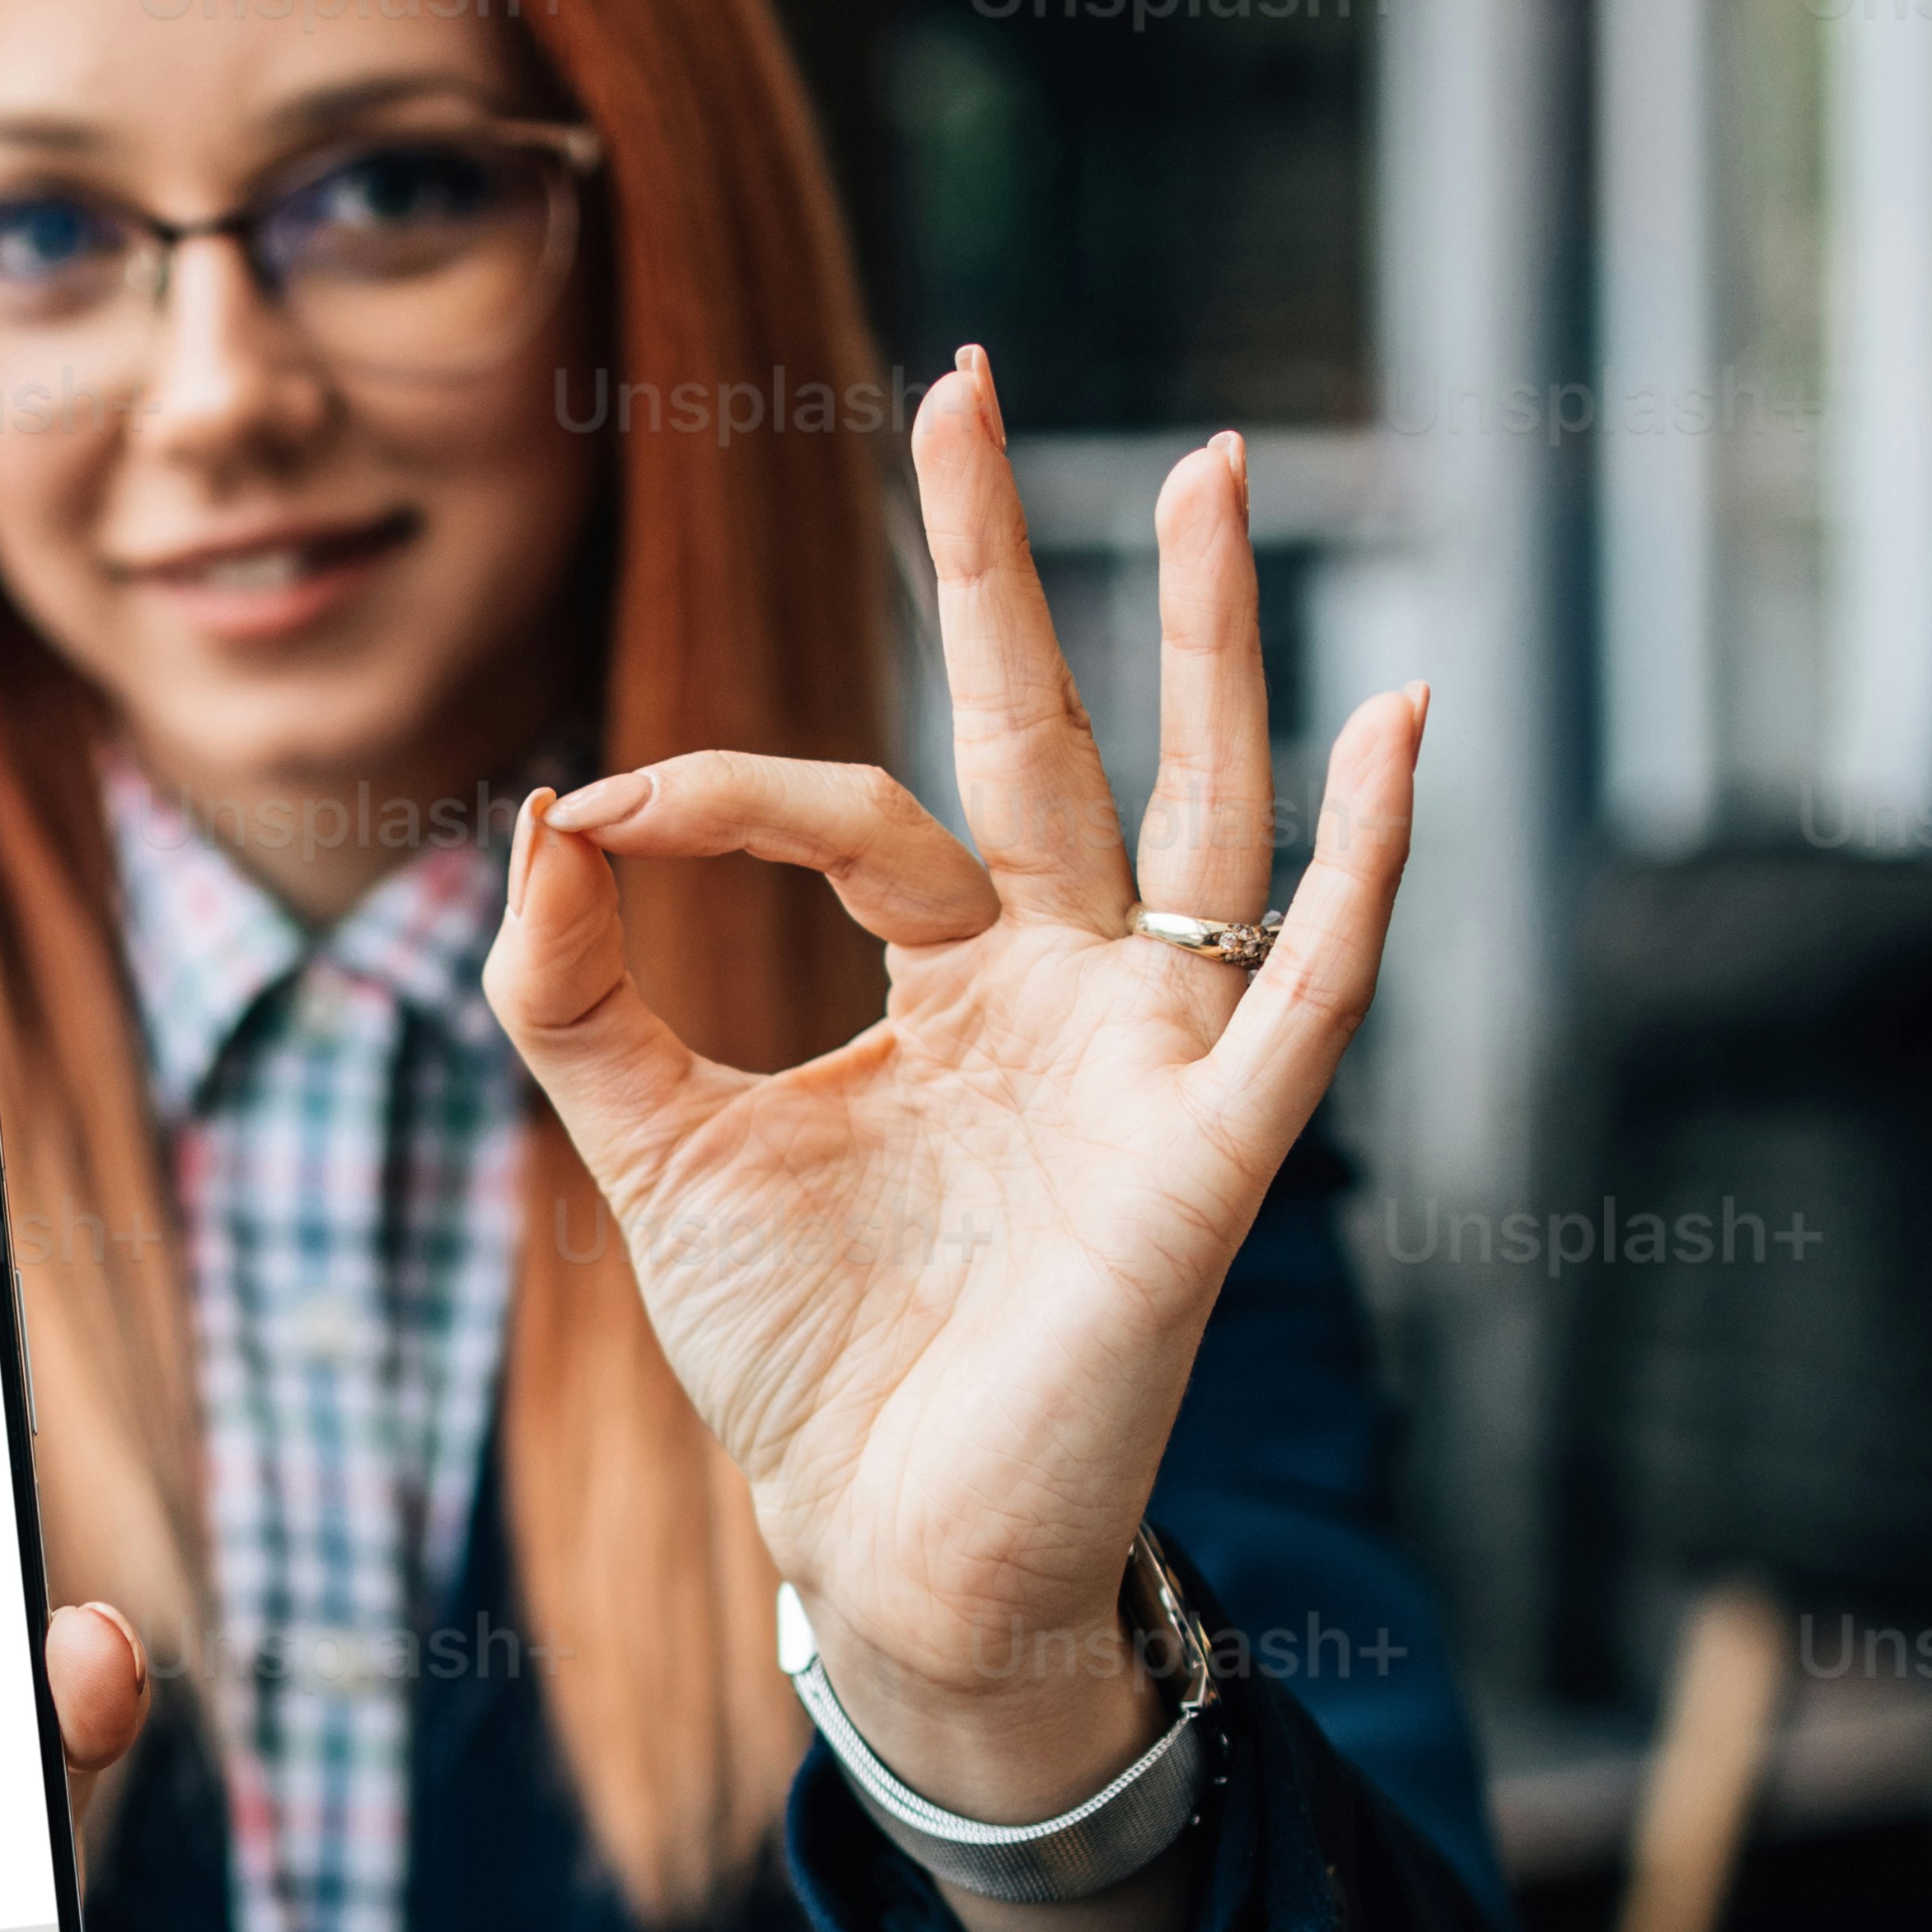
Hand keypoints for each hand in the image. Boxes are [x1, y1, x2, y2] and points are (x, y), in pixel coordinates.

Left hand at [482, 352, 1421, 1931]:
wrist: (876, 1552)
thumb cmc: (797, 1364)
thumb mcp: (653, 1151)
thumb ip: (580, 993)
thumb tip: (530, 809)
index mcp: (949, 987)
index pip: (858, 813)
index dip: (717, 789)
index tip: (590, 805)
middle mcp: (1065, 994)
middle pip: (1048, 734)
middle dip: (1009, 565)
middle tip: (966, 379)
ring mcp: (1149, 1061)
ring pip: (1201, 811)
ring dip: (1215, 644)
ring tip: (1221, 468)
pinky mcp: (1208, 1156)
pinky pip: (1312, 984)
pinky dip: (1368, 859)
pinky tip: (1401, 717)